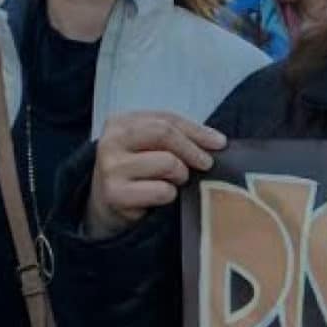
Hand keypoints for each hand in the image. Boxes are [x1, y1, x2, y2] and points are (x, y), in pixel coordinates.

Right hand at [87, 111, 226, 238]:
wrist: (106, 206)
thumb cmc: (137, 173)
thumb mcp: (151, 147)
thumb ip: (177, 137)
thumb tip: (217, 141)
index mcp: (120, 122)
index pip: (166, 119)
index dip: (197, 131)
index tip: (220, 143)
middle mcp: (111, 140)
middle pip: (165, 134)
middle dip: (192, 149)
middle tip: (206, 164)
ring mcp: (111, 167)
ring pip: (168, 163)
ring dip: (180, 176)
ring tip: (174, 182)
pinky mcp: (115, 194)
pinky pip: (162, 191)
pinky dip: (170, 195)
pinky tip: (160, 198)